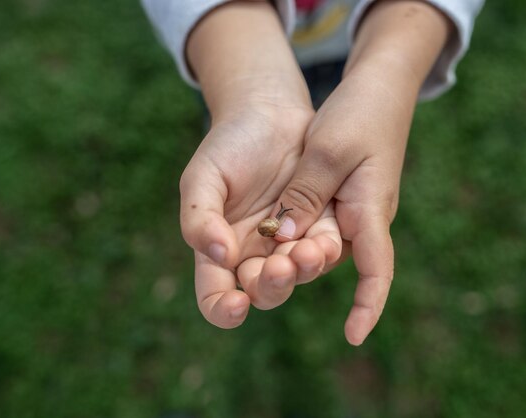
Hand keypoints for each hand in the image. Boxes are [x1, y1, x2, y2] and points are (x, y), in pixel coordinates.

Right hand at [180, 102, 342, 327]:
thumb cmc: (227, 146)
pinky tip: (325, 239)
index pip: (215, 295)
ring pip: (297, 275)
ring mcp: (287, 243)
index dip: (223, 310)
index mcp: (218, 249)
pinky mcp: (318, 225)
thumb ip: (200, 219)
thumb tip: (221, 256)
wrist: (269, 113)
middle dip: (273, 286)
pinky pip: (324, 249)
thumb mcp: (202, 178)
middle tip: (280, 266)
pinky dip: (325, 250)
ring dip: (303, 270)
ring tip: (308, 251)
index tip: (237, 304)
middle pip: (262, 291)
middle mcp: (254, 254)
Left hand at [268, 1, 451, 344]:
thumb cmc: (361, 113)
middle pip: (327, 263)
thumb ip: (305, 196)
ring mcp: (343, 213)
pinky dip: (280, 235)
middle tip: (268, 268)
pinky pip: (301, 227)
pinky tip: (254, 237)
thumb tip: (283, 238)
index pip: (377, 270)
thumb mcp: (329, 150)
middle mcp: (357, 222)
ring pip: (308, 247)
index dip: (368, 306)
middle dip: (296, 274)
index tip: (352, 337)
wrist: (376, 88)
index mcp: (370, 212)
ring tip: (250, 256)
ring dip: (281, 256)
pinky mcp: (329, 202)